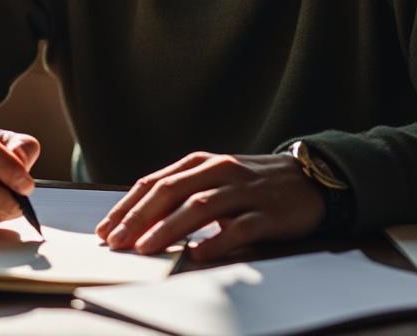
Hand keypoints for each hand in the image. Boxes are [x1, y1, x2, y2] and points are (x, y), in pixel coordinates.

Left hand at [95, 152, 324, 261]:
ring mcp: (245, 191)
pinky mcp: (268, 212)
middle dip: (139, 218)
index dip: (128, 206)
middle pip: (172, 191)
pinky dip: (216, 240)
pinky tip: (197, 253)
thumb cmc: (252, 184)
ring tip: (146, 248)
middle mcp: (220, 171)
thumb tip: (139, 222)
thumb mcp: (215, 179)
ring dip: (169, 228)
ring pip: (200, 206)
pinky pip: (239, 227)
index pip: (155, 182)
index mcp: (201, 163)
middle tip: (116, 242)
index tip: (106, 229)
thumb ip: (183, 194)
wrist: (310, 179)